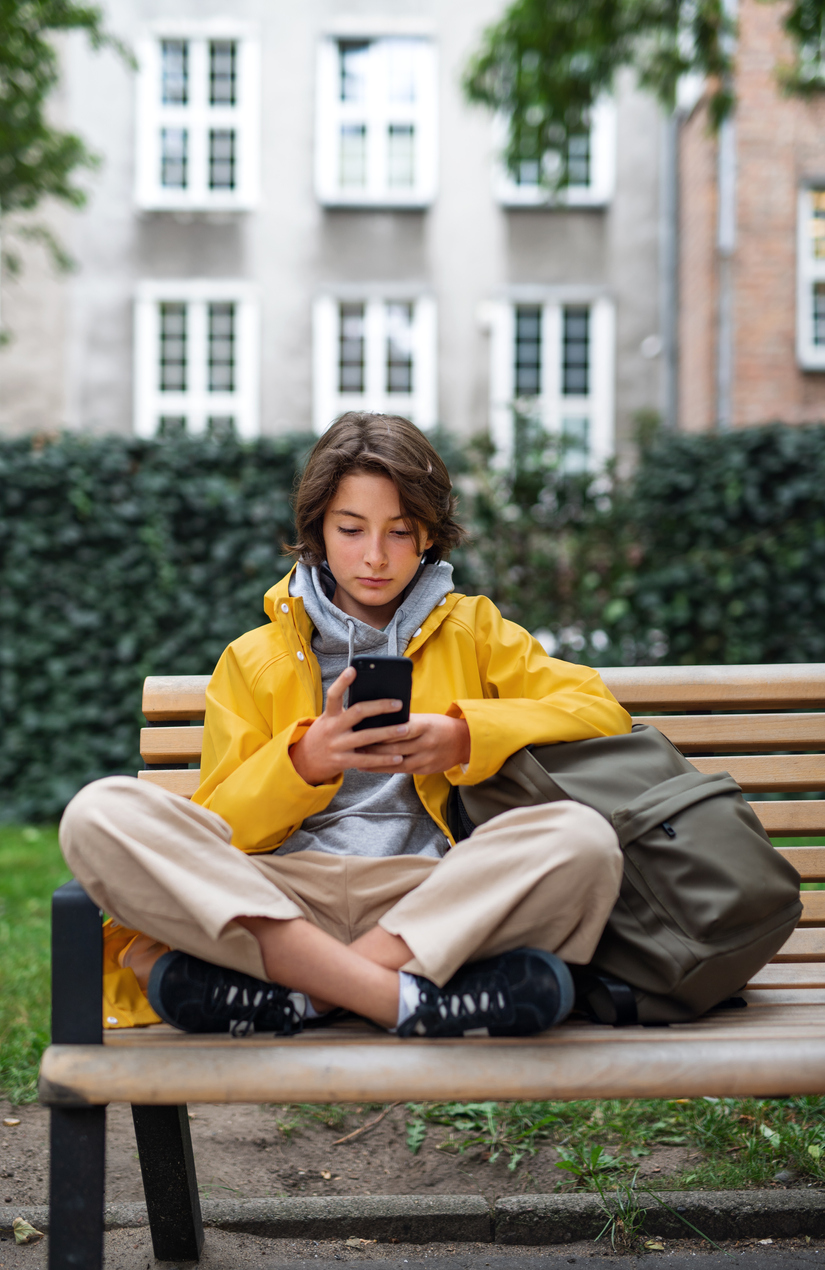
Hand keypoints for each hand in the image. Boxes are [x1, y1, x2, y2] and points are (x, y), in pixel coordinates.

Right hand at [289, 666, 409, 785]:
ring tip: (405, 729)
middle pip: (357, 712)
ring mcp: (337, 745)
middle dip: (380, 706)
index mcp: (329, 715)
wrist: (304, 763)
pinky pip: (366, 759)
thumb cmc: (324, 735)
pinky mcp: (342, 761)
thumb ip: (346, 712)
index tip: (353, 669)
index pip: (333, 694)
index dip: (342, 681)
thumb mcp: (328, 721)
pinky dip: (384, 759)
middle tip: (398, 703)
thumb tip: (376, 700)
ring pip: (366, 737)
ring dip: (388, 733)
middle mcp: (332, 728)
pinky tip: (398, 757)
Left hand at [364, 713, 470, 775]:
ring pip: (395, 762)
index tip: (363, 730)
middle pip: (395, 748)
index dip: (382, 732)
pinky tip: (368, 767)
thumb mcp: (425, 718)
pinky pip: (400, 771)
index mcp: (426, 726)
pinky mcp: (424, 770)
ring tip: (356, 758)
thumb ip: (405, 721)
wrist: (464, 742)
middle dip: (372, 748)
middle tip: (353, 745)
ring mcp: (426, 759)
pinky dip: (383, 769)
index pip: (401, 729)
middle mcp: (426, 744)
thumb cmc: (439, 726)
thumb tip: (378, 719)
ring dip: (374, 761)